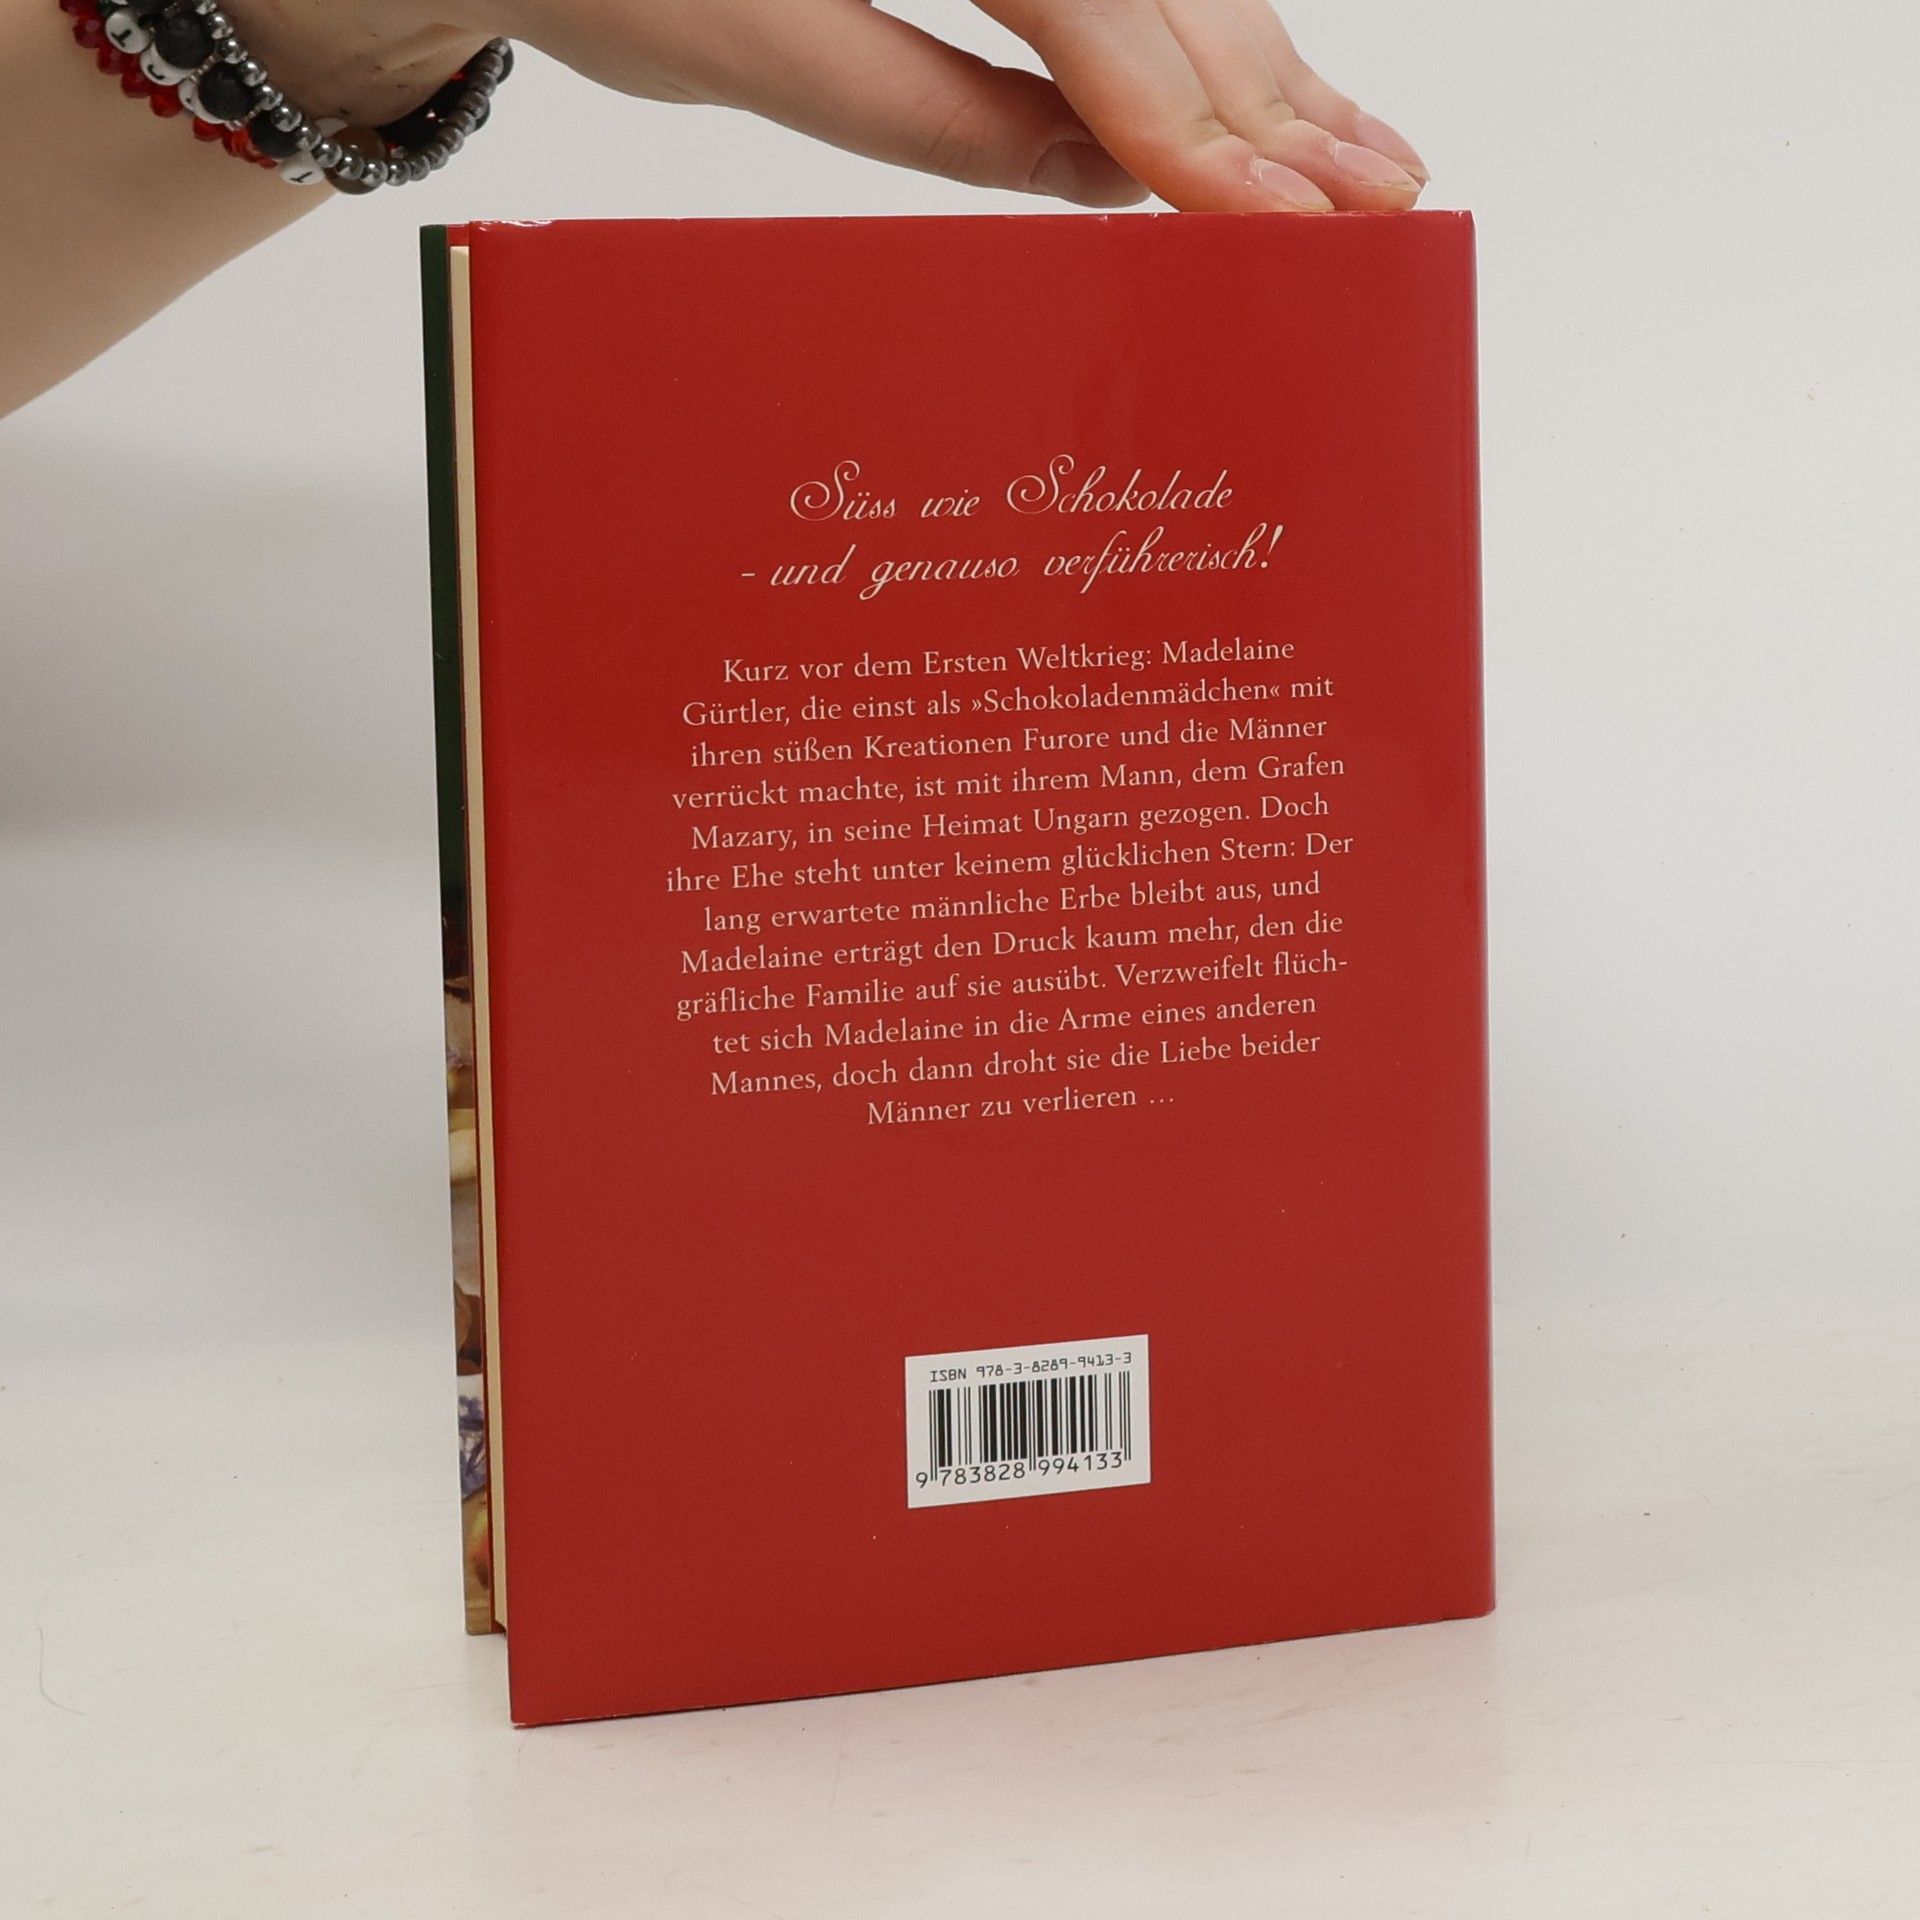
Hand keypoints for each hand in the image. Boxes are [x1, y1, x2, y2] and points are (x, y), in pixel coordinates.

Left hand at [414, 0, 1427, 212]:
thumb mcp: (753, 50)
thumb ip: (934, 112)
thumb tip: (1110, 178)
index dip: (1184, 114)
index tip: (1269, 220)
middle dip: (1261, 94)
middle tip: (1370, 203)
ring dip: (1262, 62)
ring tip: (1359, 160)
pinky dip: (1188, 32)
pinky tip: (1265, 91)